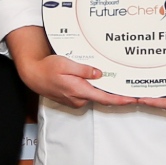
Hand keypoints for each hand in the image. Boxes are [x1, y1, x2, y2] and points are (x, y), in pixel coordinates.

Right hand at [21, 51, 135, 110]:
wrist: (33, 75)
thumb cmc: (47, 68)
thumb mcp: (66, 64)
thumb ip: (84, 70)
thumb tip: (99, 74)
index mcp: (79, 90)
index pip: (104, 98)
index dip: (119, 100)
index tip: (131, 99)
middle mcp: (78, 99)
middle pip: (102, 97)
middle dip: (114, 92)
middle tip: (126, 85)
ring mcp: (75, 100)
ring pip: (94, 95)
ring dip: (101, 89)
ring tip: (109, 78)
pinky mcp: (73, 99)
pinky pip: (87, 94)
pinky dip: (92, 89)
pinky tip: (94, 80)